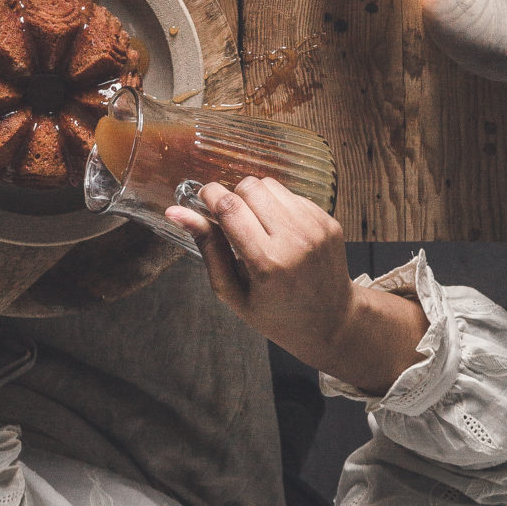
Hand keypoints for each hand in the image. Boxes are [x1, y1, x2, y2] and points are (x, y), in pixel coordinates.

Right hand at [167, 176, 425, 395]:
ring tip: (258, 227)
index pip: (230, 207)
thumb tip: (176, 212)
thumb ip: (207, 248)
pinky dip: (278, 206)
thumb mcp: (234, 292)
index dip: (210, 195)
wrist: (331, 322)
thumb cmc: (276, 314)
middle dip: (233, 198)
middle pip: (249, 187)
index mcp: (267, 263)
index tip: (203, 200)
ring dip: (255, 198)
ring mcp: (315, 227)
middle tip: (233, 224)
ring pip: (269, 184)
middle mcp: (294, 239)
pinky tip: (280, 232)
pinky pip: (290, 193)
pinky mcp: (327, 219)